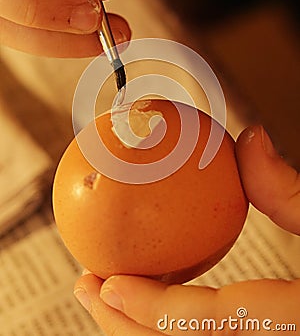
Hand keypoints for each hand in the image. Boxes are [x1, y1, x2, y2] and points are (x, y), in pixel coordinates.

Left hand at [74, 125, 299, 334]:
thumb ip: (291, 190)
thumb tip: (250, 137)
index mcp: (297, 322)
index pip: (214, 325)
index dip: (153, 310)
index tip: (106, 282)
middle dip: (127, 329)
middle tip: (89, 290)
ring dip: (140, 330)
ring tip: (108, 297)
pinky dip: (170, 325)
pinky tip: (155, 294)